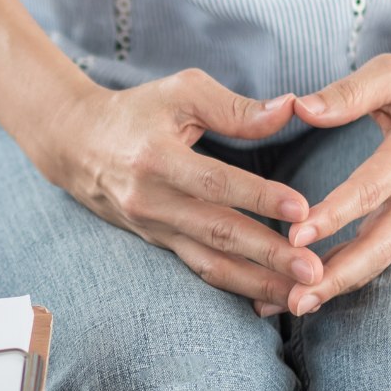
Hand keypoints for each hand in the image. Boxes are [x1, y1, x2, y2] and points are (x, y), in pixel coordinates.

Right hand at [37, 69, 323, 308]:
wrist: (76, 145)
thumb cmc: (136, 112)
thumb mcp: (180, 93)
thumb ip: (235, 107)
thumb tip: (290, 110)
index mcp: (156, 157)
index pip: (213, 182)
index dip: (257, 196)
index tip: (301, 209)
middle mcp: (151, 200)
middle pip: (216, 233)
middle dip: (268, 255)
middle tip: (314, 270)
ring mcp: (153, 228)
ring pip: (210, 263)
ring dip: (258, 283)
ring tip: (302, 296)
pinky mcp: (158, 243)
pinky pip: (200, 269)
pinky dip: (237, 286)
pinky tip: (271, 297)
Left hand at [280, 53, 390, 315]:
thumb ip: (348, 92)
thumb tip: (299, 108)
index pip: (373, 188)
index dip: (336, 213)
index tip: (296, 234)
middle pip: (382, 243)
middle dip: (339, 275)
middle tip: (296, 298)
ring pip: (383, 258)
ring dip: (340, 285)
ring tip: (294, 306)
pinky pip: (383, 256)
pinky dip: (350, 277)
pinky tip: (311, 293)